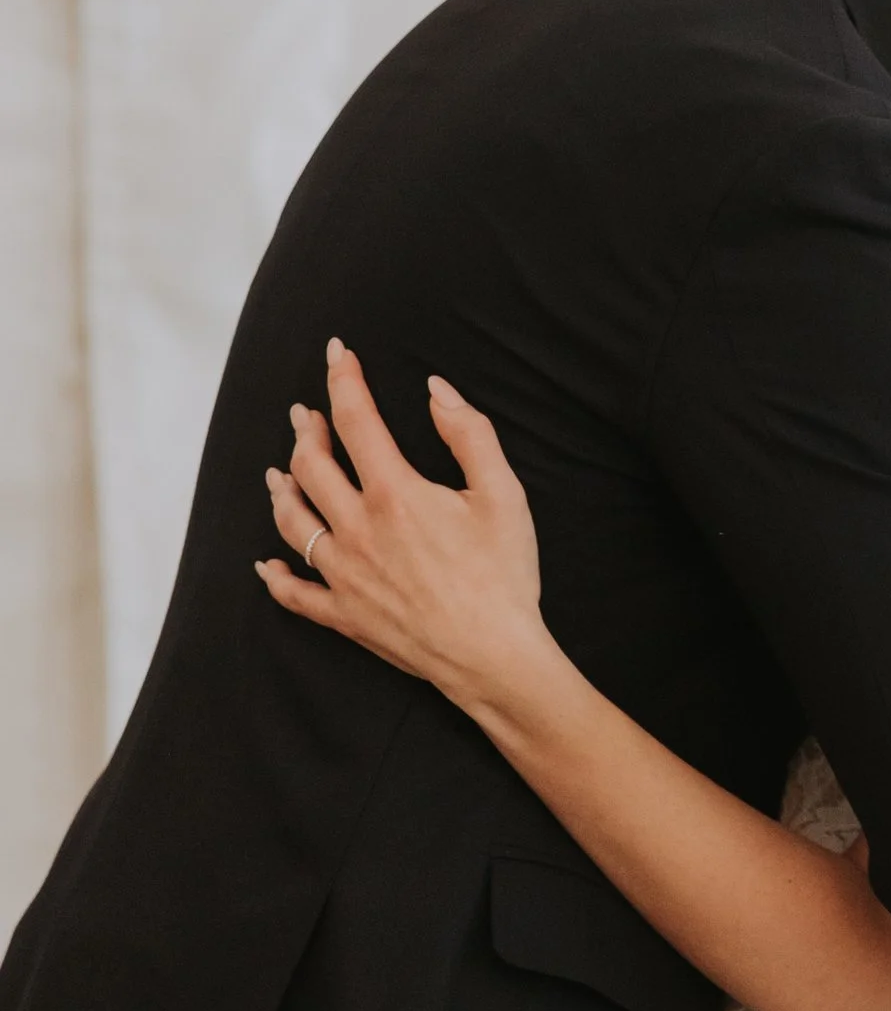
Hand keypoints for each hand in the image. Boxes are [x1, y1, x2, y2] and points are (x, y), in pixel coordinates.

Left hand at [258, 345, 554, 718]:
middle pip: (312, 466)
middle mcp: (357, 530)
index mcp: (395, 494)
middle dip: (306, 429)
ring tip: (279, 469)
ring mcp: (344, 575)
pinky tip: (265, 563)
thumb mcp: (503, 493)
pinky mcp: (344, 615)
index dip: (344, 380)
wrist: (493, 656)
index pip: (356, 420)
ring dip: (282, 489)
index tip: (337, 354)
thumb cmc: (504, 575)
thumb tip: (436, 390)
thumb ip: (469, 434)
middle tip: (305, 412)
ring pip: (293, 521)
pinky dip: (276, 575)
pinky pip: (295, 593)